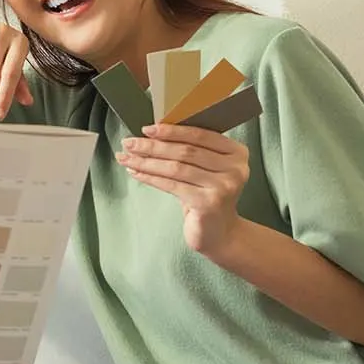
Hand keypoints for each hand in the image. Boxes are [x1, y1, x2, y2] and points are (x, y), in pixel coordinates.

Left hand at [119, 124, 250, 254]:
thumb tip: (152, 134)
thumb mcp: (205, 170)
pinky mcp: (208, 203)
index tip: (147, 129)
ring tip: (126, 158)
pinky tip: (135, 172)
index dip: (172, 131)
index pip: (200, 135)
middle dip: (153, 145)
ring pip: (176, 167)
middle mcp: (235, 168)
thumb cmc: (207, 198)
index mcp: (237, 153)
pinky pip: (172, 185)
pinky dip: (150, 177)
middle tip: (130, 143)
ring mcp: (223, 186)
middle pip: (186, 151)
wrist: (220, 234)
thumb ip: (191, 151)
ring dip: (147, 161)